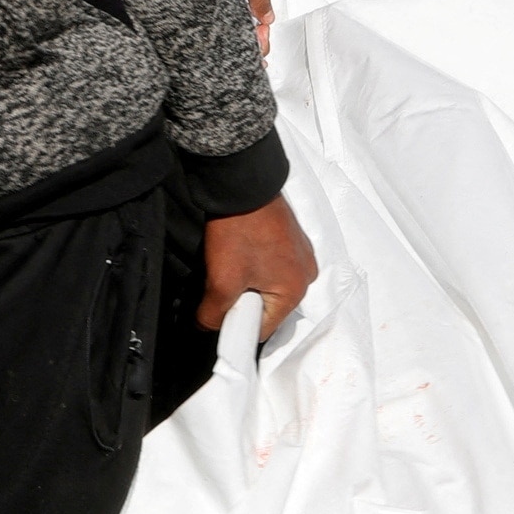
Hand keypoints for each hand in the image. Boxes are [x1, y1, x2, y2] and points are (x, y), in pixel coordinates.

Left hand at [199, 195, 317, 340]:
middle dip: (242, 301)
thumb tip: (207, 325)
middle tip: (224, 281)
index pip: (263, 329)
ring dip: (247, 282)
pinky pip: (272, 266)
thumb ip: (212, 315)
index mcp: (296, 290)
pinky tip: (239, 251)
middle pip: (267, 307)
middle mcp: (306, 274)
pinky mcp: (292, 240)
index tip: (219, 310)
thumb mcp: (221, 281)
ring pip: (268, 286)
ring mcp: (301, 254)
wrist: (242, 184)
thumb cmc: (240, 230)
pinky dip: (254, 264)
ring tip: (231, 263)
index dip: (236, 324)